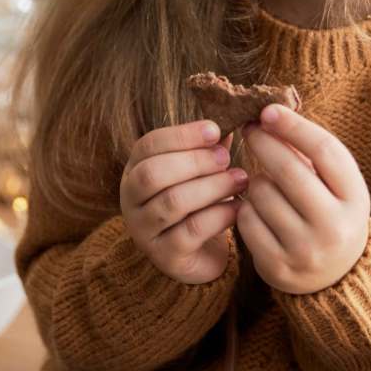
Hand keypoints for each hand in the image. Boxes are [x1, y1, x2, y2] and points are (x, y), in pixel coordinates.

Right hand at [120, 119, 248, 284]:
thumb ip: (209, 147)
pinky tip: (239, 208)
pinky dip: (219, 215)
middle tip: (226, 158)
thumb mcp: (198, 171)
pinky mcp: (165, 256)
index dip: (182, 135)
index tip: (215, 130)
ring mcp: (144, 230)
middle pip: (153, 173)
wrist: (197, 256)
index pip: (149, 145)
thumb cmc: (197, 203)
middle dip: (194, 162)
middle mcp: (131, 200)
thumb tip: (232, 115)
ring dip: (212, 187)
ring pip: (173, 202)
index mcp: (135, 170)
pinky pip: (191, 231)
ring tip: (240, 180)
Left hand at [236, 104, 370, 294]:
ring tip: (266, 186)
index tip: (268, 110)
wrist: (335, 277)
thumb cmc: (329, 212)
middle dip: (263, 142)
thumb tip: (270, 114)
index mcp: (356, 199)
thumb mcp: (335, 185)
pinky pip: (246, 219)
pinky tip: (258, 211)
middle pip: (289, 169)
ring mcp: (306, 250)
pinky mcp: (278, 267)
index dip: (293, 126)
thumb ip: (310, 153)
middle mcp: (335, 227)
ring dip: (255, 180)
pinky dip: (245, 207)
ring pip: (262, 192)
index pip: (325, 151)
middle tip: (250, 128)